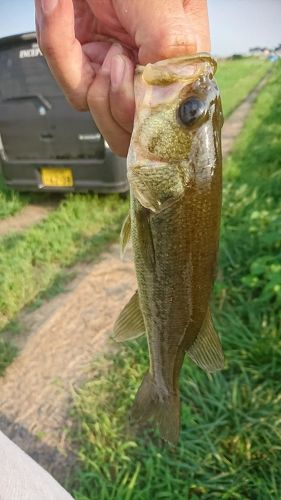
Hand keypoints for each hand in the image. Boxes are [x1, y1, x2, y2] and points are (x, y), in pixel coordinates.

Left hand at [35, 0, 209, 155]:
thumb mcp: (165, 6)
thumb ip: (170, 54)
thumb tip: (169, 103)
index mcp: (179, 63)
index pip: (168, 119)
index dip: (148, 118)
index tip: (136, 91)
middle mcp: (146, 72)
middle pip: (128, 129)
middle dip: (114, 104)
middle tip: (117, 60)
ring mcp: (114, 68)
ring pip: (93, 107)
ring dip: (82, 69)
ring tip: (96, 28)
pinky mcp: (84, 58)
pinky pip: (67, 75)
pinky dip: (57, 42)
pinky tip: (61, 8)